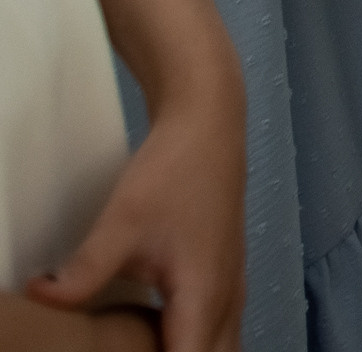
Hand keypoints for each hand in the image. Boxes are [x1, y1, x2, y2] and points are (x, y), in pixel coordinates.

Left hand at [25, 62, 244, 351]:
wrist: (208, 119)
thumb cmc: (177, 165)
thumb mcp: (122, 222)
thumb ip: (83, 271)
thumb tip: (43, 296)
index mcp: (204, 296)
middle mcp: (227, 298)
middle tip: (137, 349)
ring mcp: (232, 286)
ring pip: (223, 347)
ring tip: (147, 346)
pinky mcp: (227, 274)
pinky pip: (221, 329)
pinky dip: (197, 342)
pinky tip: (165, 335)